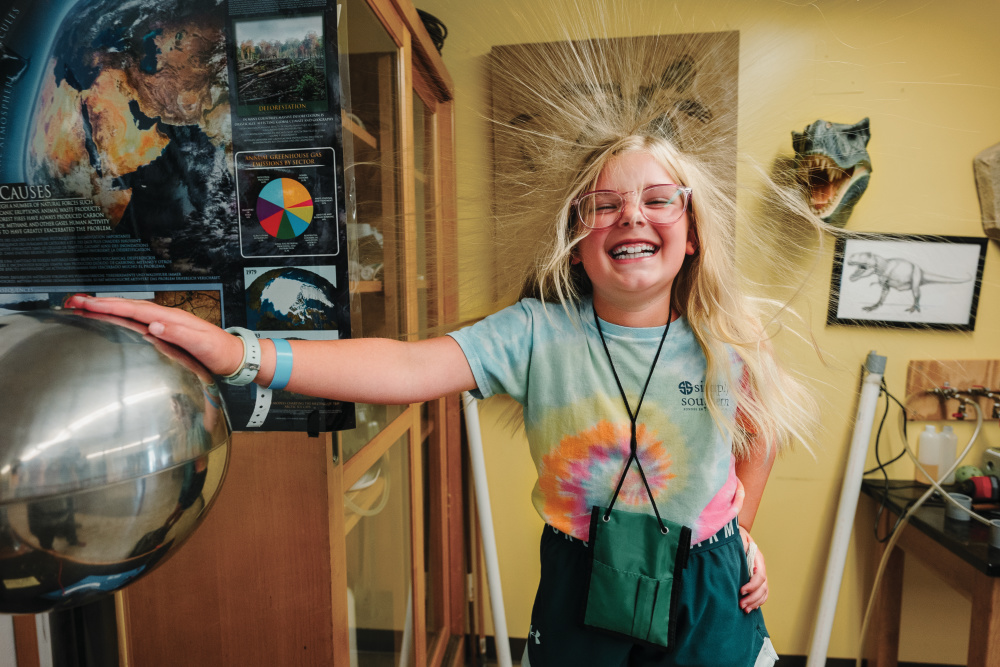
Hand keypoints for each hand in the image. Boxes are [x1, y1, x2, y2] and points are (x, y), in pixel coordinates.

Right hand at [65, 295, 243, 377]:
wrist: (234, 356)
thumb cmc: (220, 351)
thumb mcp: (202, 345)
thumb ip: (179, 334)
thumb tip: (155, 325)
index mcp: (171, 318)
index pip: (134, 309)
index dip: (109, 306)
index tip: (86, 303)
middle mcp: (167, 318)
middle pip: (128, 307)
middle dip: (100, 303)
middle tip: (75, 301)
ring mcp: (166, 324)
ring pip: (131, 312)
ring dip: (108, 309)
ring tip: (86, 307)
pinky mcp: (167, 332)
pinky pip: (138, 321)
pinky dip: (121, 318)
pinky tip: (113, 320)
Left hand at [738, 525, 767, 612]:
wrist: (738, 534)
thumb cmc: (735, 536)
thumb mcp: (737, 538)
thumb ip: (740, 546)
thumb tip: (742, 555)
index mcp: (757, 558)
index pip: (760, 576)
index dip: (752, 586)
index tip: (741, 591)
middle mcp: (761, 567)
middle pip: (763, 587)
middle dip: (752, 598)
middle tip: (740, 605)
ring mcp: (760, 573)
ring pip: (764, 592)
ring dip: (755, 602)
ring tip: (745, 610)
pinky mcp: (757, 579)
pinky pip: (763, 593)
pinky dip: (759, 602)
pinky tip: (752, 608)